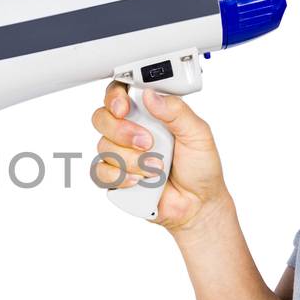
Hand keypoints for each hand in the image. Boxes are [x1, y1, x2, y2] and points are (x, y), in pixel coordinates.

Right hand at [91, 80, 229, 232]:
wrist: (198, 204)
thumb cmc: (200, 167)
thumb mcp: (198, 133)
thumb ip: (176, 111)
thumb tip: (151, 95)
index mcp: (149, 113)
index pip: (119, 94)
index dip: (115, 97)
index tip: (124, 108)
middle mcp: (130, 131)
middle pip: (102, 118)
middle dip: (122, 131)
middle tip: (147, 142)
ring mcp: (121, 154)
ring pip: (103, 146)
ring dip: (130, 159)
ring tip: (155, 168)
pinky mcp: (115, 177)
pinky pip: (100, 172)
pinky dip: (119, 176)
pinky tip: (139, 180)